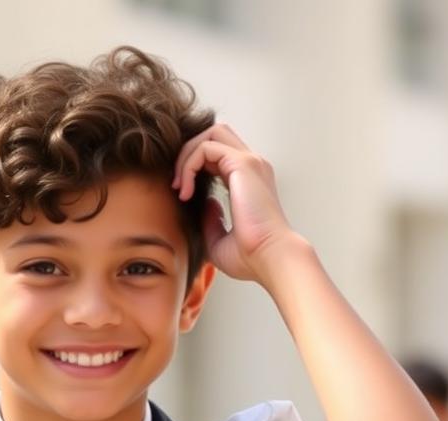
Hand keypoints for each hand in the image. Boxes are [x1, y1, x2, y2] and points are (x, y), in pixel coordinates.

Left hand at [172, 122, 298, 283]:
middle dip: (189, 153)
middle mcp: (252, 167)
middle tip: (177, 185)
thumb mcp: (219, 240)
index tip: (183, 196)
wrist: (270, 260)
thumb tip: (204, 203)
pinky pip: (206, 148)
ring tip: (179, 187)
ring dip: (187, 156)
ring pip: (210, 134)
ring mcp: (250, 162)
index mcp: (250, 182)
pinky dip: (189, 165)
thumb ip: (211, 220)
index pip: (218, 155)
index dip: (194, 167)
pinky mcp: (243, 164)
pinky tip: (186, 192)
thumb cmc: (251, 257)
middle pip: (215, 134)